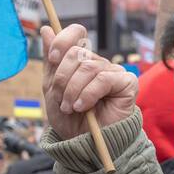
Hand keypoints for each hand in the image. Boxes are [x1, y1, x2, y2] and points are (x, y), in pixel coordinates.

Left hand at [41, 24, 137, 139]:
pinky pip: (103, 79)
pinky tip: (84, 107)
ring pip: (88, 66)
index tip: (52, 60)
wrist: (86, 144)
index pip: (77, 33)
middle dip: (63, 77)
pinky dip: (89, 93)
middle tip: (61, 99)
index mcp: (81, 61)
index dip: (62, 41)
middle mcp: (99, 63)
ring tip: (71, 108)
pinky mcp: (127, 84)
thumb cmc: (71, 120)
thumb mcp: (53, 89)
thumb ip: (52, 61)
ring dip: (74, 90)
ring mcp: (113, 72)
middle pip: (78, 52)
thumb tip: (46, 28)